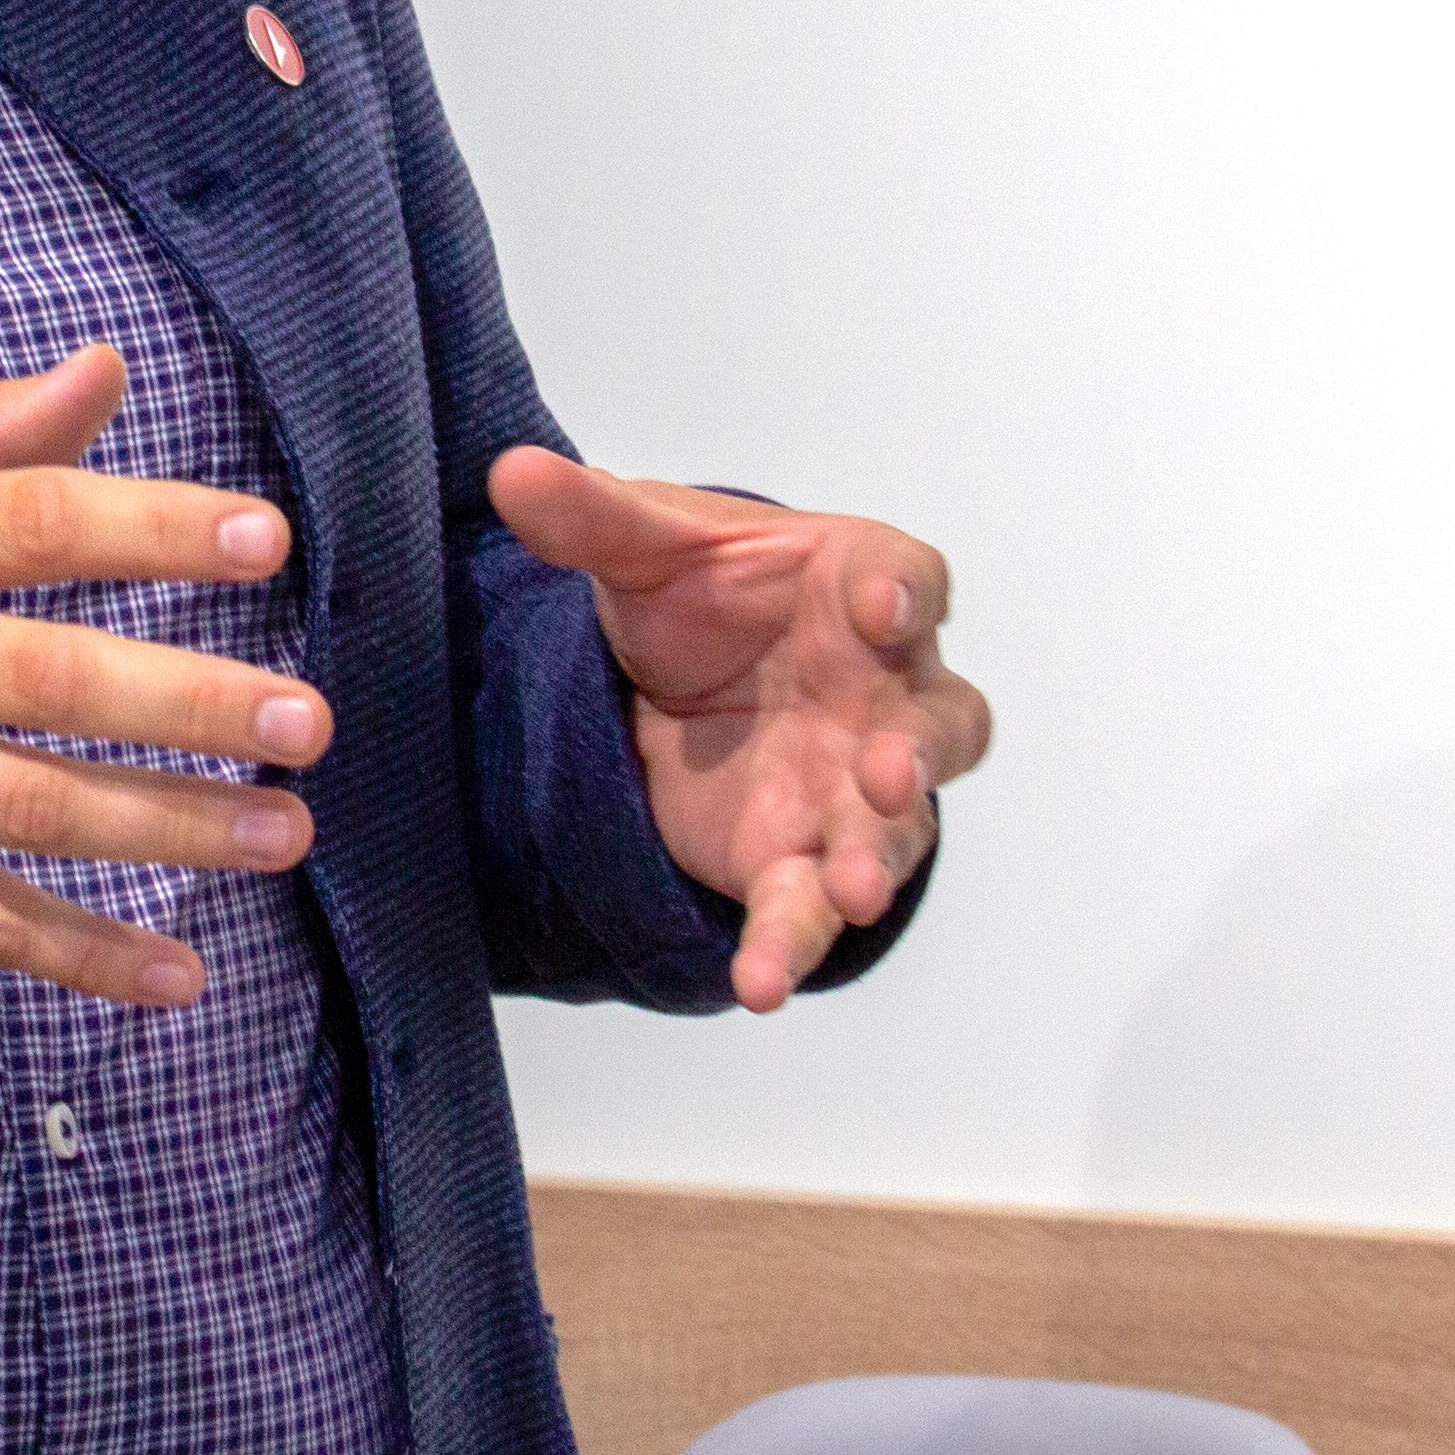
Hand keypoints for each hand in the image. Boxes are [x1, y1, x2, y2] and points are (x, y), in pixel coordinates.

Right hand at [0, 344, 329, 1009]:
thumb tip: (109, 368)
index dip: (160, 529)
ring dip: (170, 830)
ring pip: (37, 811)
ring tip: (285, 834)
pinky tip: (179, 977)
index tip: (270, 538)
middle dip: (191, 703)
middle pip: (56, 681)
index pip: (42, 523)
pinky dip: (83, 957)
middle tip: (307, 720)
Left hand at [486, 449, 991, 1011]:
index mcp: (859, 588)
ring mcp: (857, 785)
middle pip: (943, 720)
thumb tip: (511, 472)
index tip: (879, 608)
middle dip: (921, 750)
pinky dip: (790, 944)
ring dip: (877, 857)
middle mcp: (884, 693)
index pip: (910, 581)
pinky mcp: (803, 856)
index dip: (903, 594)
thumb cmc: (703, 596)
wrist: (673, 683)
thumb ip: (591, 517)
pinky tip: (761, 981)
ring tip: (850, 889)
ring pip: (896, 830)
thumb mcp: (643, 549)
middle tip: (887, 770)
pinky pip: (810, 906)